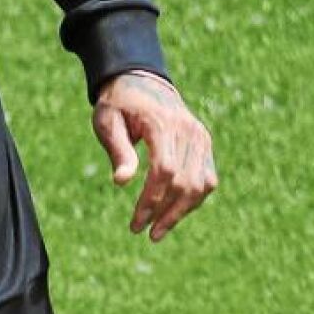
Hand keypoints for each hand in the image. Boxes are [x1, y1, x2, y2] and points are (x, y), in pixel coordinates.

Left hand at [92, 69, 218, 241]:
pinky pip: (207, 179)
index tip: (136, 222)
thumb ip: (118, 150)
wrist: (142, 82)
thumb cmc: (118, 105)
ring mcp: (200, 137)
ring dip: (181, 212)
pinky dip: (193, 200)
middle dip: (164, 212)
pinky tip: (174, 214)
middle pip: (184, 182)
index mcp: (162, 123)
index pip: (164, 170)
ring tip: (157, 231)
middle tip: (142, 231)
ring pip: (200, 185)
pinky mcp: (204, 143)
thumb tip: (122, 183)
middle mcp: (188, 130)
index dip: (152, 200)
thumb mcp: (107, 122)